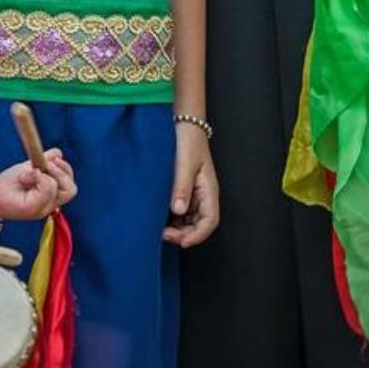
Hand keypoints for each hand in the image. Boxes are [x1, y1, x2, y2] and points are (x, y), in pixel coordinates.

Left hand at [0, 148, 76, 220]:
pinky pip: (47, 189)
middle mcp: (49, 206)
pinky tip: (24, 176)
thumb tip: (58, 153)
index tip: (50, 159)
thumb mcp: (29, 168)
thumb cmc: (7, 184)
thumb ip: (45, 162)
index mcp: (50, 198)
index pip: (70, 185)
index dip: (64, 169)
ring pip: (61, 189)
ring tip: (31, 171)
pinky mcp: (32, 209)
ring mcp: (42, 210)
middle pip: (71, 190)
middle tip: (47, 164)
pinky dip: (38, 176)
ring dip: (49, 173)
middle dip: (62, 171)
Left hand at [164, 123, 218, 247]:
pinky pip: (179, 211)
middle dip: (183, 234)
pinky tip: (159, 217)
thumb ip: (182, 187)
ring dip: (176, 228)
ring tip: (159, 228)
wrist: (184, 125)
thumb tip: (178, 211)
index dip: (197, 235)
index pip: (210, 221)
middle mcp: (203, 196)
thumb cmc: (189, 142)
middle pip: (198, 225)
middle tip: (164, 234)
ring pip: (188, 220)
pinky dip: (171, 219)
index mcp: (209, 191)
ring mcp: (193, 194)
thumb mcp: (185, 164)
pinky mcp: (183, 191)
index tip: (182, 242)